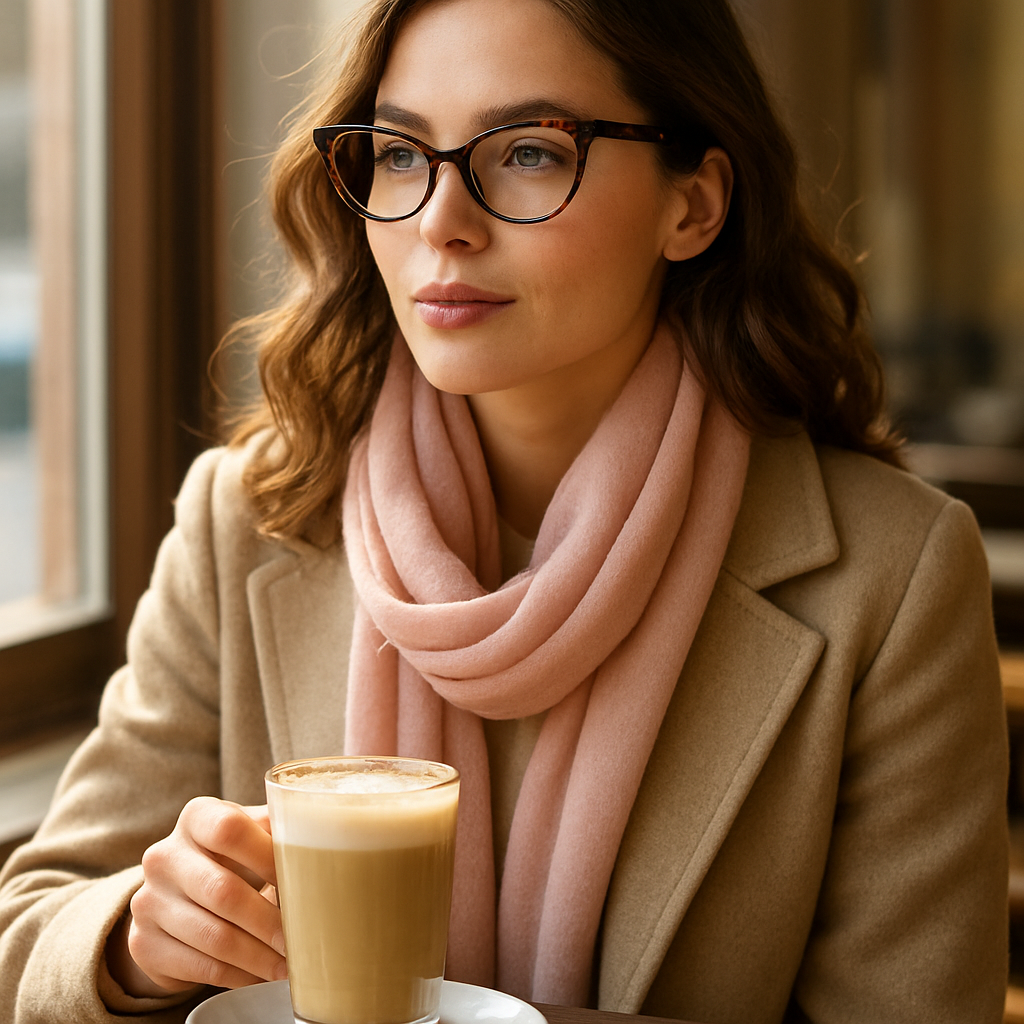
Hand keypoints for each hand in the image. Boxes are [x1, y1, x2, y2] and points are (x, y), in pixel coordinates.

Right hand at [107, 798, 285, 995]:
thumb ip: (279, 831)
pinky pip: (197, 965)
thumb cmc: (232, 857)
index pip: (230, 829)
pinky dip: (237, 974)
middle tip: (300, 940)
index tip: (303, 881)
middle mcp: (164, 855)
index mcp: (196, 817)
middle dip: (268, 921)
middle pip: (222, 890)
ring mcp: (148, 900)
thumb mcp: (250, 833)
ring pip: (211, 935)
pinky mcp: (143, 943)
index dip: (268, 856)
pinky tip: (260, 975)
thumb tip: (329, 838)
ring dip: (257, 956)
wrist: (176, 895)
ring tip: (288, 966)